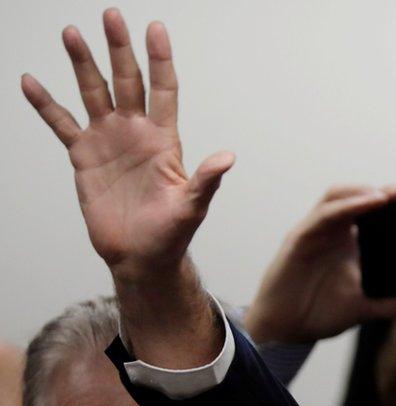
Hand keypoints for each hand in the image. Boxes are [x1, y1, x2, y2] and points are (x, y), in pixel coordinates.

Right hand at [22, 9, 232, 282]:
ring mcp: (108, 141)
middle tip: (112, 15)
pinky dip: (46, 104)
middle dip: (120, 49)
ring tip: (71, 33)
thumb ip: (206, 180)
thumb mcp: (192, 207)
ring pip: (93, 93)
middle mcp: (136, 132)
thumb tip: (229, 157)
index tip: (156, 28)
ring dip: (83, 64)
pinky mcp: (84, 157)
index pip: (164, 89)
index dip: (160, 60)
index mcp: (164, 140)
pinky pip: (62, 124)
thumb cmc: (171, 233)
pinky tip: (31, 82)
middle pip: (127, 81)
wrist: (141, 256)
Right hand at [245, 186, 395, 343]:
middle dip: (379, 190)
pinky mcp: (299, 240)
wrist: (286, 330)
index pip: (370, 211)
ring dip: (360, 192)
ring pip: (336, 198)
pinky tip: (362, 206)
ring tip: (385, 196)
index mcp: (348, 241)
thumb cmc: (322, 312)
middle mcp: (332, 231)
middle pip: (355, 196)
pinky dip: (343, 207)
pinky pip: (321, 216)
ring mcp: (314, 232)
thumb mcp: (369, 307)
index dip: (391, 200)